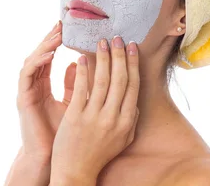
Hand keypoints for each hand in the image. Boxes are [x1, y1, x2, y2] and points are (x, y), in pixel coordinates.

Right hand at [16, 20, 76, 162]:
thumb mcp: (72, 102)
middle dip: (49, 39)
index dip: (56, 42)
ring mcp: (26, 91)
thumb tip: (79, 62)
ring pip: (32, 61)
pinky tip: (50, 54)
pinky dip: (38, 63)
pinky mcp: (23, 99)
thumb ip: (74, 84)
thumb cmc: (61, 132)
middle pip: (39, 55)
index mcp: (43, 85)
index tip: (67, 27)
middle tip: (61, 23)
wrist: (50, 157)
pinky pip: (28, 76)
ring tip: (57, 34)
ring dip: (44, 46)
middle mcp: (33, 85)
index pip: (48, 57)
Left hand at [50, 36, 140, 182]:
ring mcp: (93, 118)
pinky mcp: (75, 117)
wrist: (76, 172)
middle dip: (120, 55)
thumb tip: (135, 100)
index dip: (133, 64)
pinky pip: (80, 89)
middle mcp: (112, 118)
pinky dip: (83, 71)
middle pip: (119, 79)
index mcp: (126, 122)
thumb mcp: (123, 139)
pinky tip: (83, 57)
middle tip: (118, 38)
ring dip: (103, 59)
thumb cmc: (100, 155)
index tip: (132, 46)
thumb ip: (131, 119)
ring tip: (102, 42)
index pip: (132, 86)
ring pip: (101, 81)